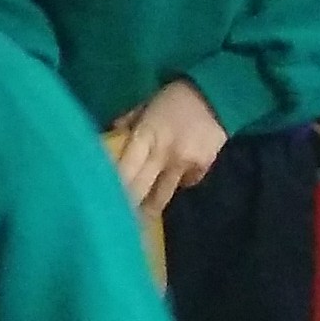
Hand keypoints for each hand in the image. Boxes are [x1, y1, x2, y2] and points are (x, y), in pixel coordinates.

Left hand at [109, 81, 226, 217]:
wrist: (216, 95)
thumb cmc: (172, 97)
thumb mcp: (143, 105)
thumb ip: (126, 125)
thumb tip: (107, 140)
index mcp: (145, 137)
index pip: (125, 171)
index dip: (114, 191)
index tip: (103, 206)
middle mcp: (164, 154)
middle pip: (141, 189)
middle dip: (129, 208)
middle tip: (116, 225)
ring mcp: (186, 164)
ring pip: (163, 195)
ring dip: (150, 209)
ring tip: (139, 223)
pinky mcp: (204, 168)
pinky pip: (185, 184)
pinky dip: (176, 185)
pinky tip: (169, 182)